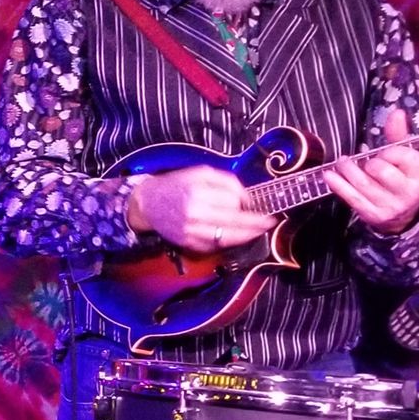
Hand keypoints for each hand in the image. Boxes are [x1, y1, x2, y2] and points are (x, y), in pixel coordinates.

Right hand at [126, 166, 276, 254]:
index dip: (248, 203)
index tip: (258, 203)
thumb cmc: (176, 184)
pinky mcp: (189, 244)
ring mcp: (191, 233)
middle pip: (234, 222)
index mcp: (198, 195)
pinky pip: (215, 246)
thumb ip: (226, 182)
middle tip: (271, 221)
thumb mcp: (200, 173)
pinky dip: (229, 241)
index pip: (233, 202)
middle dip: (256, 223)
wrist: (148, 203)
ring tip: (260, 230)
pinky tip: (238, 235)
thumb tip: (247, 198)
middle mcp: (194, 216)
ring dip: (247, 235)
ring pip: (227, 237)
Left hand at [323, 109, 418, 233]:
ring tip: (342, 163)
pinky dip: (338, 185)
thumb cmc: (403, 178)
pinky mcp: (373, 216)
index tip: (385, 153)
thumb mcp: (408, 157)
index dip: (389, 151)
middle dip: (368, 161)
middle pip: (380, 169)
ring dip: (347, 169)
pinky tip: (328, 175)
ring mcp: (391, 207)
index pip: (402, 156)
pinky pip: (352, 198)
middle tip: (364, 160)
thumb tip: (397, 112)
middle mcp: (409, 193)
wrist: (405, 214)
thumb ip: (399, 135)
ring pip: (362, 183)